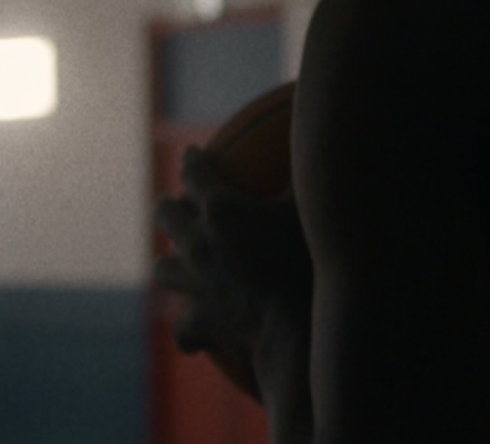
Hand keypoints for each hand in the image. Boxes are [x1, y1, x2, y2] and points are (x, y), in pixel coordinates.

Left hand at [153, 146, 313, 396]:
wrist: (294, 330)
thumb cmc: (309, 267)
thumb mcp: (313, 218)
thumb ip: (312, 187)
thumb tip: (327, 159)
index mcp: (221, 209)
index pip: (196, 174)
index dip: (193, 161)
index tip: (192, 153)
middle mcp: (197, 243)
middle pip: (167, 215)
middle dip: (168, 206)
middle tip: (175, 203)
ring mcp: (193, 283)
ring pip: (163, 269)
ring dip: (168, 263)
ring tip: (175, 263)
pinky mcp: (200, 320)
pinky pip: (182, 326)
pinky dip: (187, 329)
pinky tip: (192, 336)